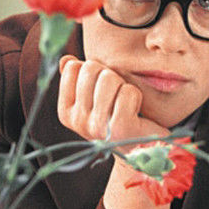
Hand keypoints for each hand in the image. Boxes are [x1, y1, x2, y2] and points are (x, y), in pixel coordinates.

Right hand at [57, 55, 171, 208]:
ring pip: (109, 78)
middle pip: (91, 69)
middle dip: (110, 76)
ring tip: (125, 105)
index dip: (94, 71)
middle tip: (117, 97)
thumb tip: (65, 60)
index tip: (102, 90)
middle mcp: (77, 121)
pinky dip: (136, 96)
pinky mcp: (119, 128)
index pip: (74, 67)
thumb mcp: (95, 99)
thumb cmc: (118, 116)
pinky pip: (128, 92)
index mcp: (66, 112)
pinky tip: (136, 113)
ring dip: (124, 86)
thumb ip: (78, 79)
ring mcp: (96, 126)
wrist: (142, 149)